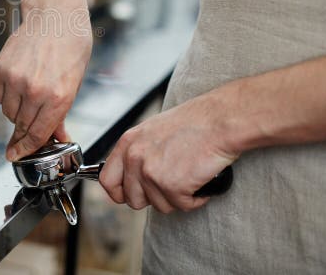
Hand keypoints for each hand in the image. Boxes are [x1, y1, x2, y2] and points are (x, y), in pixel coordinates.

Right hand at [0, 0, 91, 160]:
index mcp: (58, 97)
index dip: (27, 149)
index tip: (17, 155)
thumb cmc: (70, 46)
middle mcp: (35, 90)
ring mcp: (16, 79)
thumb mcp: (73, 84)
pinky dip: (7, 96)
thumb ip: (60, 113)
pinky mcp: (1, 69)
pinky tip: (19, 85)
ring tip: (28, 96)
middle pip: (21, 126)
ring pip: (8, 112)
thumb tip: (56, 135)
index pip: (38, 134)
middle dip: (23, 134)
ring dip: (16, 113)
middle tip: (22, 136)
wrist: (55, 18)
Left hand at [99, 84, 238, 212]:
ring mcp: (151, 173)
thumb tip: (132, 177)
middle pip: (133, 199)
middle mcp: (134, 158)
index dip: (120, 192)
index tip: (132, 194)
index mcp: (127, 143)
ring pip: (160, 205)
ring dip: (177, 197)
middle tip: (171, 185)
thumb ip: (138, 153)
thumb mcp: (152, 132)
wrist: (218, 121)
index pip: (107, 180)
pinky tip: (199, 181)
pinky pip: (182, 206)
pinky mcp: (171, 186)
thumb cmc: (193, 123)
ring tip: (189, 176)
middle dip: (154, 197)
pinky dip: (194, 199)